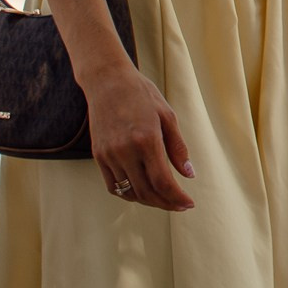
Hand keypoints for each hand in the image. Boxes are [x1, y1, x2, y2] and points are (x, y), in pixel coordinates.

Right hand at [87, 65, 195, 211]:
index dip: (177, 197)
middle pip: (146, 191)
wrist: (107, 82)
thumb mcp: (167, 116)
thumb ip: (178, 148)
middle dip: (166, 203)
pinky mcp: (98, 156)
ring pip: (129, 192)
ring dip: (149, 201)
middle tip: (179, 205)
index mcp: (146, 140)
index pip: (163, 181)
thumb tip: (189, 175)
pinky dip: (129, 194)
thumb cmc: (142, 95)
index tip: (189, 203)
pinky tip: (142, 191)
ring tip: (164, 199)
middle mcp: (125, 151)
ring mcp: (109, 155)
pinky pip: (113, 186)